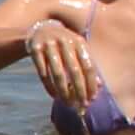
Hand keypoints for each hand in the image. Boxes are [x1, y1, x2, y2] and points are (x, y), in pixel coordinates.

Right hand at [21, 1, 104, 117]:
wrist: (41, 29)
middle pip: (75, 71)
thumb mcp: (78, 49)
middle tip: (81, 105)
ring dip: (63, 91)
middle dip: (79, 90)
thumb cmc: (65, 44)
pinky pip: (43, 73)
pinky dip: (49, 86)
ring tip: (67, 103)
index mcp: (79, 42)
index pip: (89, 66)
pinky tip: (54, 95)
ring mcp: (49, 45)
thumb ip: (88, 65)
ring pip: (58, 74)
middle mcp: (65, 42)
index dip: (91, 84)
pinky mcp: (35, 50)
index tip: (92, 99)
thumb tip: (99, 86)